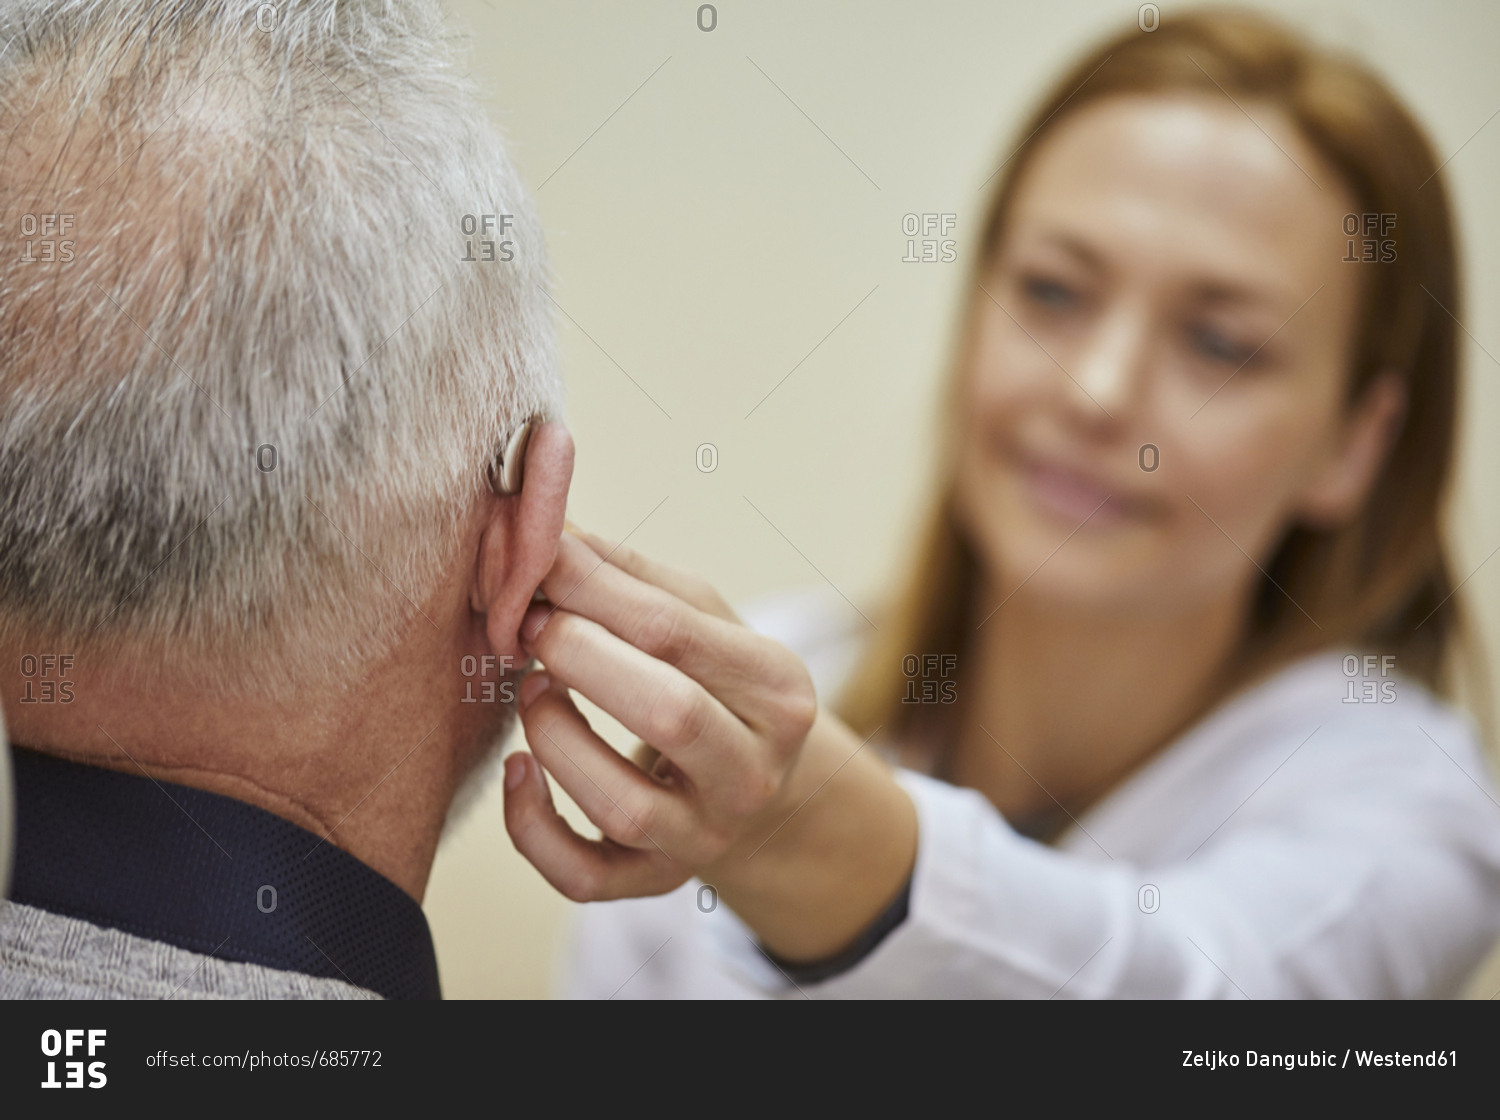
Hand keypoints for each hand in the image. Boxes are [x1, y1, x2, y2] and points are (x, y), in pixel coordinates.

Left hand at [502, 526, 819, 900]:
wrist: (751, 786)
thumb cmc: (712, 683)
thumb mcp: (699, 618)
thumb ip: (629, 575)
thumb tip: (545, 527)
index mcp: (779, 690)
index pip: (677, 631)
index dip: (592, 591)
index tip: (538, 562)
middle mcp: (754, 773)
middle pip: (668, 712)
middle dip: (580, 657)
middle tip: (532, 627)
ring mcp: (707, 837)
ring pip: (621, 803)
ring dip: (554, 736)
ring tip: (531, 690)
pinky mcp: (655, 882)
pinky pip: (583, 875)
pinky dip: (532, 827)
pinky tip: (519, 770)